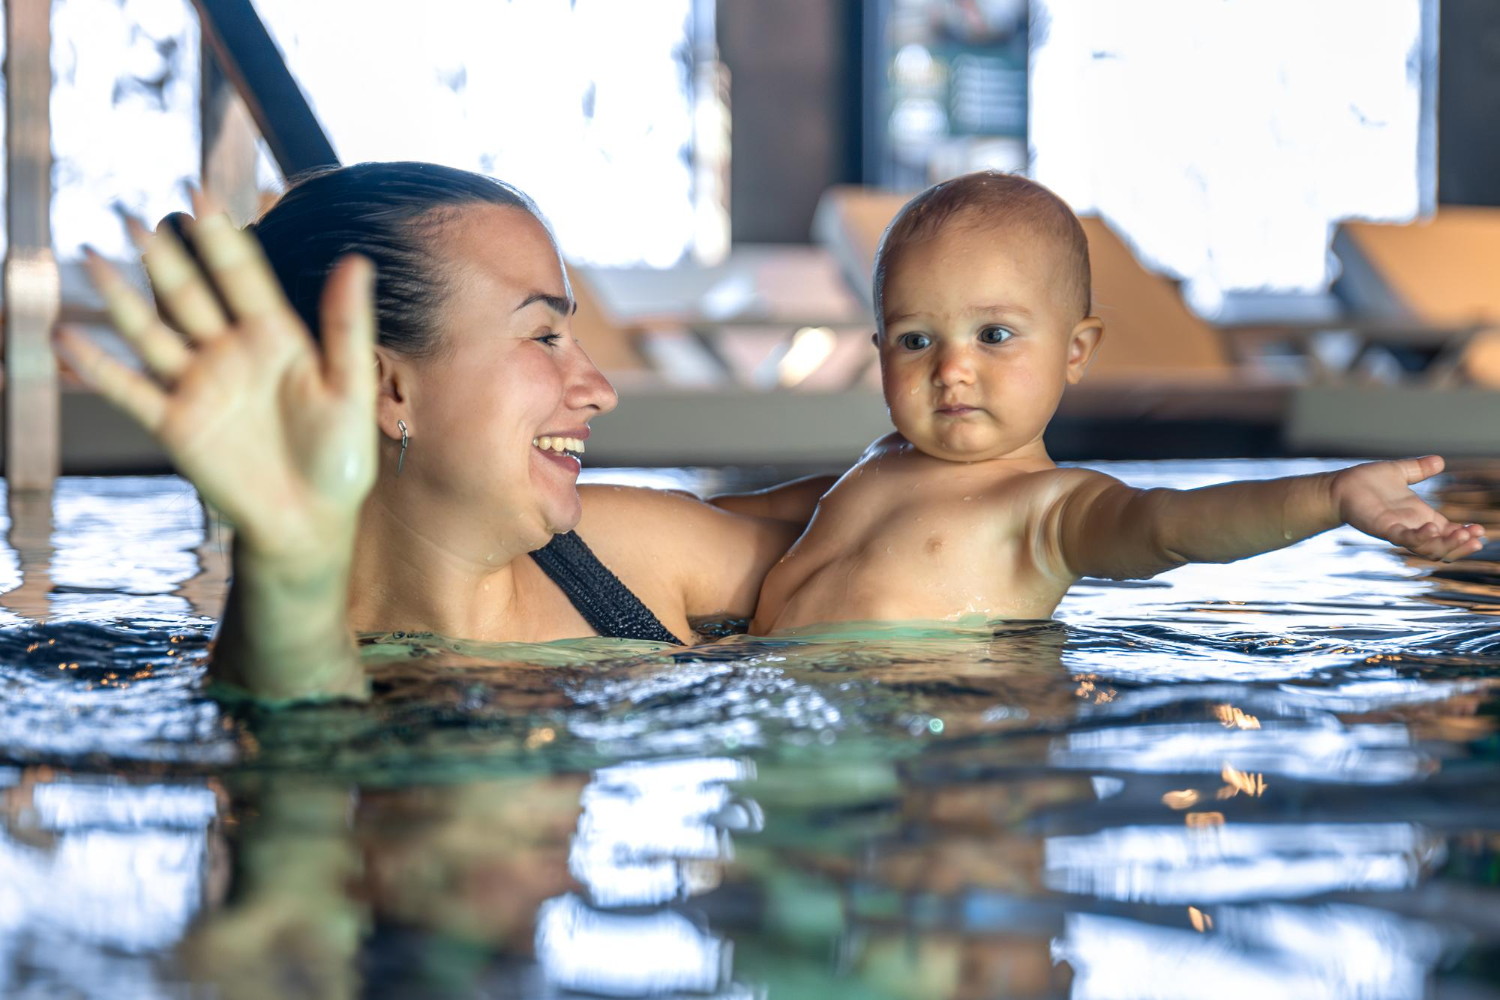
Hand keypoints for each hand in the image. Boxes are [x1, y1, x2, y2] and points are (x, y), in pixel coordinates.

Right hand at [54, 195, 377, 564]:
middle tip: (132, 213)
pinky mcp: (176, 424)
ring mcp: (200, 387)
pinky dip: (98, 366)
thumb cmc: (340, 457)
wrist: (311, 522)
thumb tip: (357, 261)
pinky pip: (129, 389)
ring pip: (151, 331)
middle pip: (188, 294)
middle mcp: (231, 354)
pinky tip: (68, 335)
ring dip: (121, 297)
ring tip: (92, 256)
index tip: (197, 190)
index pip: (242, 275)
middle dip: (161, 255)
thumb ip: (347, 326)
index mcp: (277, 338)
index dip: (220, 235)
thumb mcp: (351, 387)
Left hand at [1330, 456, 1485, 561]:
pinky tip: (1432, 528)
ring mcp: (1397, 530)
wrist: (1340, 486)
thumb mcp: (1400, 473)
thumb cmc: (1366, 482)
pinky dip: (1420, 536)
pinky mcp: (1383, 528)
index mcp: (1419, 516)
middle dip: (1461, 545)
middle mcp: (1411, 527)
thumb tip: (1439, 461)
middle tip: (1477, 539)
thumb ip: (1419, 469)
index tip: (1480, 532)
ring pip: (1426, 548)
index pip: (1448, 532)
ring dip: (1446, 544)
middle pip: (1441, 546)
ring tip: (1462, 536)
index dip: (1464, 535)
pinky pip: (1404, 538)